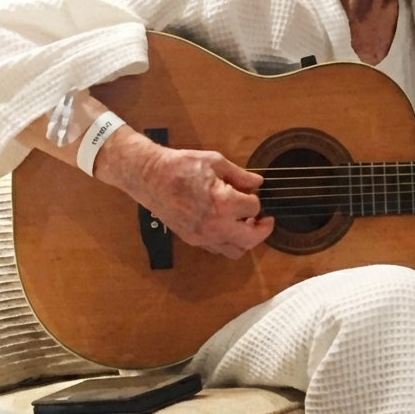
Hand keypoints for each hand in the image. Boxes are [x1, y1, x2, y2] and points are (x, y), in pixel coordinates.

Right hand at [95, 129, 274, 258]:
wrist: (150, 177)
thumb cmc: (181, 166)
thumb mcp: (215, 162)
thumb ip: (240, 175)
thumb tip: (258, 182)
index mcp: (223, 202)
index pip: (254, 207)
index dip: (255, 198)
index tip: (251, 192)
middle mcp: (215, 224)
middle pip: (251, 239)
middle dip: (262, 229)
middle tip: (265, 220)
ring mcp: (202, 235)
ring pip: (236, 251)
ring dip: (245, 240)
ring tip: (245, 224)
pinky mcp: (192, 240)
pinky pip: (218, 249)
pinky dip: (228, 242)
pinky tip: (227, 226)